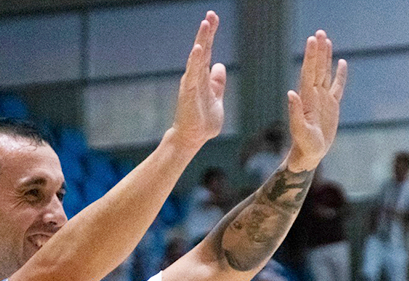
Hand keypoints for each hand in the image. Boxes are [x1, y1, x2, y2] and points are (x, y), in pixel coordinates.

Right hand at [169, 11, 226, 149]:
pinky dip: (195, 61)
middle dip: (206, 32)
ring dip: (201, 40)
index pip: (207, 51)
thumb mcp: (217, 98)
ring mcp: (191, 84)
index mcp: (203, 77)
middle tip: (211, 14)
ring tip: (205, 23)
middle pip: (202, 50)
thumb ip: (218, 82)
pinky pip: (192, 74)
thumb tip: (220, 66)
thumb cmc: (203, 121)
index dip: (210, 34)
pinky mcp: (188, 93)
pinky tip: (198, 49)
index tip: (213, 17)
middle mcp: (196, 77)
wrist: (193, 138)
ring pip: (197, 58)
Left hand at [287, 30, 347, 171]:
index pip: (309, 72)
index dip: (311, 56)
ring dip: (326, 57)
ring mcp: (323, 100)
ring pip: (325, 73)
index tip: (312, 40)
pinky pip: (337, 86)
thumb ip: (295, 112)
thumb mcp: (299, 130)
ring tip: (326, 40)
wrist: (309, 155)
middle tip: (319, 32)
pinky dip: (340, 74)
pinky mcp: (332, 106)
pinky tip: (341, 62)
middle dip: (317, 51)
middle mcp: (314, 95)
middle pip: (317, 68)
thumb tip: (290, 93)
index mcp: (307, 98)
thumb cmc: (303, 145)